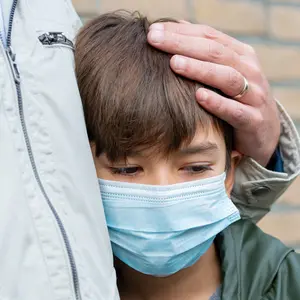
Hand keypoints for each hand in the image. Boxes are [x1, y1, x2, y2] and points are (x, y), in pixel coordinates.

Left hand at [147, 22, 279, 166]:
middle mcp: (249, 70)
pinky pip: (234, 110)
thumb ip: (206, 55)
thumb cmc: (237, 100)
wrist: (265, 132)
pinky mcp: (253, 120)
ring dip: (200, 69)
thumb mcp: (226, 73)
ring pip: (227, 77)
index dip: (181, 32)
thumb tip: (178, 29)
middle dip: (183, 44)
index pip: (209, 36)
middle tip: (154, 39)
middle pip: (215, 52)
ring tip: (174, 63)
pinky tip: (199, 97)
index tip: (154, 30)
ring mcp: (254, 95)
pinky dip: (217, 103)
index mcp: (241, 55)